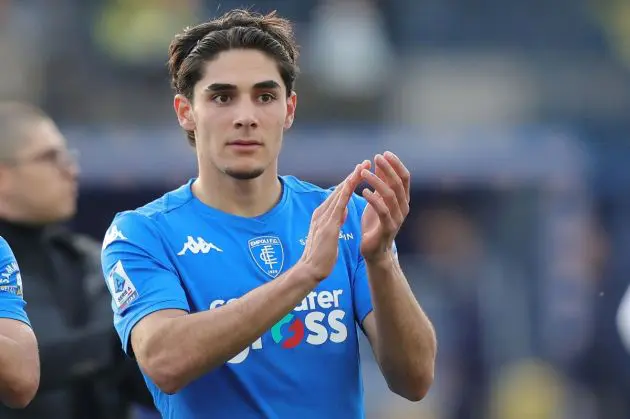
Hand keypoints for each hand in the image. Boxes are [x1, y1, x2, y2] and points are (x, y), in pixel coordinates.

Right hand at [299, 161, 368, 280]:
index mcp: (322, 215)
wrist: (310, 270)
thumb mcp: (330, 234)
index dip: (350, 182)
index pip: (339, 195)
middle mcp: (321, 213)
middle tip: (365, 162)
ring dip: (351, 180)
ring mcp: (323, 218)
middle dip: (353, 175)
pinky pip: (338, 206)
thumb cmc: (321, 256)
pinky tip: (354, 185)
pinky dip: (346, 193)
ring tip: (363, 168)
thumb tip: (342, 212)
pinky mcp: (327, 226)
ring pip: (339, 194)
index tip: (361, 172)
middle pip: (339, 190)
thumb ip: (335, 221)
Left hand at [360, 152, 410, 262]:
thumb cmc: (375, 222)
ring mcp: (397, 218)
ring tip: (363, 173)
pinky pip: (382, 210)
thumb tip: (379, 161)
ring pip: (390, 195)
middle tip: (376, 157)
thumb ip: (380, 182)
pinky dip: (373, 199)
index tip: (384, 153)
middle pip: (398, 183)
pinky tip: (363, 191)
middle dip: (387, 169)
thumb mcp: (377, 199)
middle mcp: (403, 207)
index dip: (396, 164)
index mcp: (403, 199)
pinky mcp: (388, 228)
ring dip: (376, 181)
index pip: (404, 177)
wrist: (375, 250)